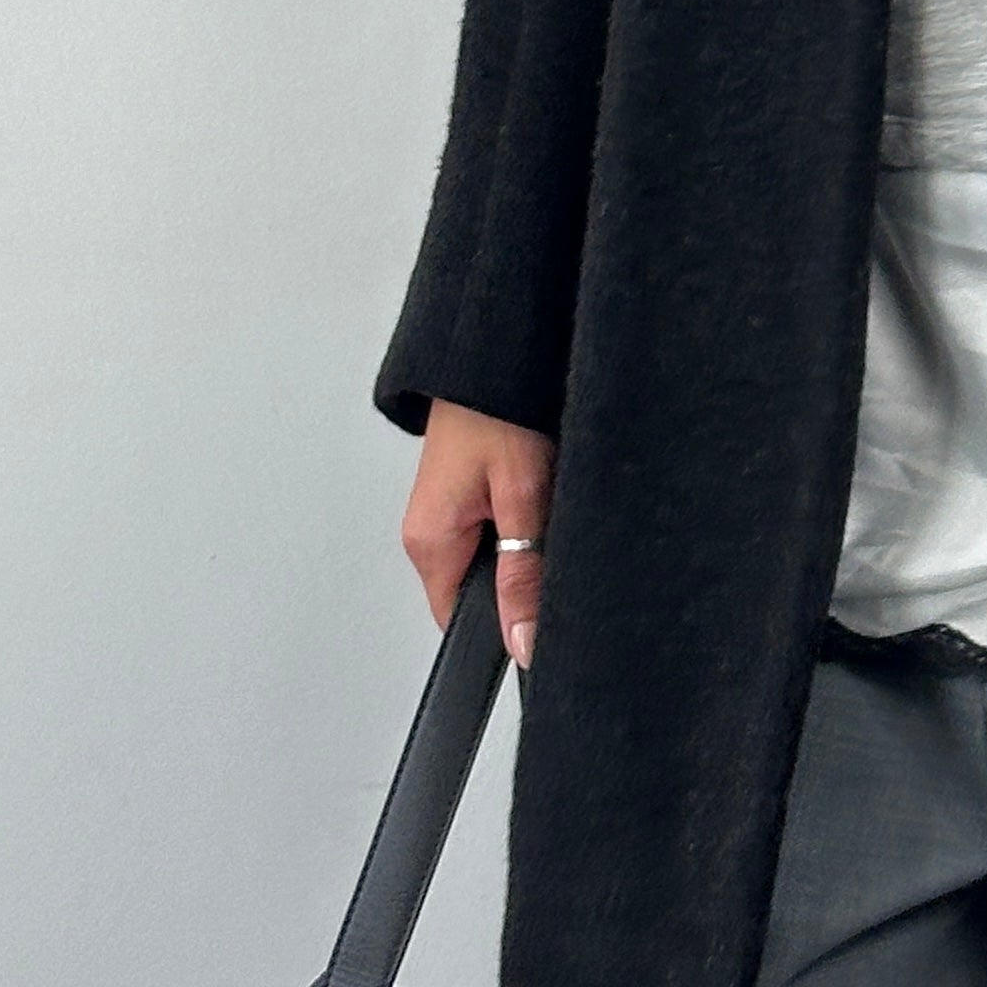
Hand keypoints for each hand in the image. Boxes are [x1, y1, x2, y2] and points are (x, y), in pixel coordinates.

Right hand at [401, 398, 554, 670]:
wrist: (494, 346)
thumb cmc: (498, 406)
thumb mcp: (523, 494)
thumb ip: (522, 572)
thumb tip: (521, 640)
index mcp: (430, 541)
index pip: (459, 622)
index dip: (504, 629)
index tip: (543, 621)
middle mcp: (431, 530)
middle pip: (481, 592)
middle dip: (523, 583)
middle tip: (556, 547)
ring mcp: (449, 508)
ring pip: (495, 558)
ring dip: (528, 546)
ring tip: (549, 506)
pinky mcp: (468, 489)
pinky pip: (499, 526)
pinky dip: (527, 518)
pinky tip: (544, 493)